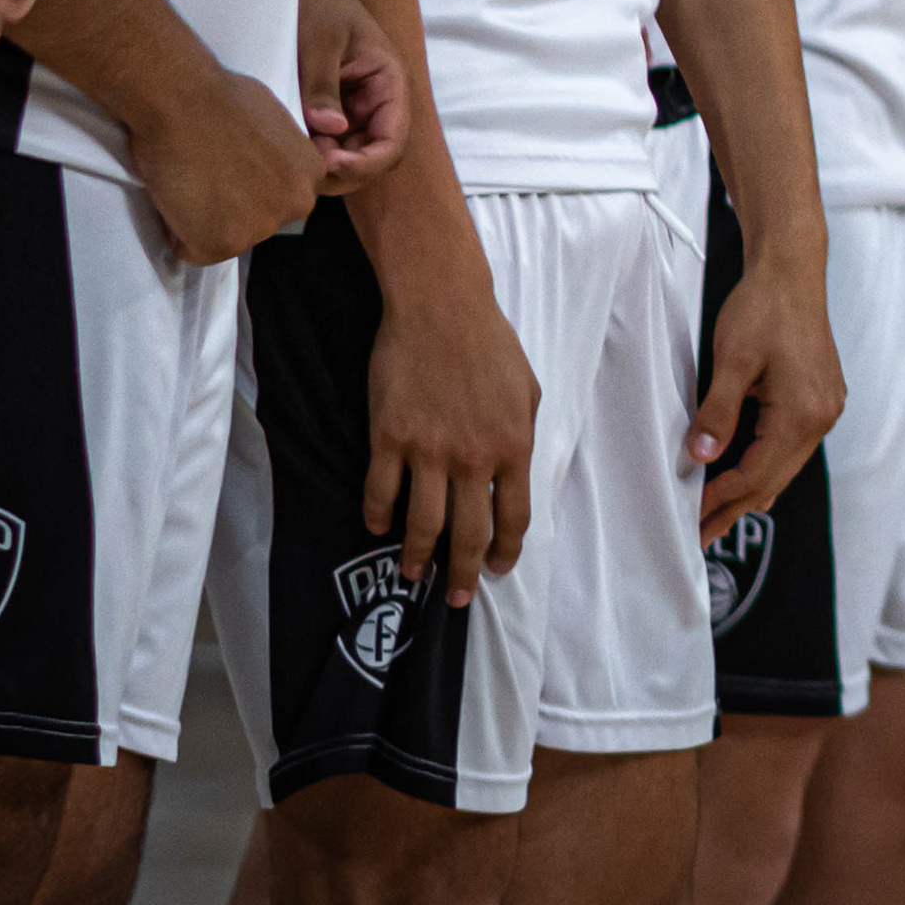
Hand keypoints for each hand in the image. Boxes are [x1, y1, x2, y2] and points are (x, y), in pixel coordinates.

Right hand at [125, 65, 321, 264]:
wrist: (183, 100)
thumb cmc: (219, 95)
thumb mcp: (273, 119)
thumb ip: (275, 152)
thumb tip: (256, 161)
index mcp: (312, 172)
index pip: (281, 197)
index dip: (248, 185)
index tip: (230, 168)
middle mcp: (296, 204)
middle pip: (257, 221)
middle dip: (230, 207)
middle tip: (204, 174)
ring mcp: (261, 228)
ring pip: (224, 237)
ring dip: (202, 218)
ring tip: (188, 178)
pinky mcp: (224, 244)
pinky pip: (191, 248)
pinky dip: (176, 229)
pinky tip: (176, 193)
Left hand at [298, 0, 409, 196]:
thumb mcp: (318, 40)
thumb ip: (323, 86)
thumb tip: (330, 132)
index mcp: (388, 82)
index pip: (392, 141)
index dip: (367, 163)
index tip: (330, 165)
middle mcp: (374, 101)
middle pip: (370, 157)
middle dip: (342, 170)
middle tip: (303, 168)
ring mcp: (350, 107)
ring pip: (346, 155)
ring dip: (323, 163)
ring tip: (291, 154)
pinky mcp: (325, 108)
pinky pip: (324, 141)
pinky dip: (309, 149)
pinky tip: (285, 143)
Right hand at [366, 249, 541, 605]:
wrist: (441, 306)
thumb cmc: (489, 342)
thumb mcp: (527, 389)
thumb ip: (520, 434)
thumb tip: (514, 472)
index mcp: (513, 446)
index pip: (513, 517)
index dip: (505, 551)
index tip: (497, 569)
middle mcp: (473, 457)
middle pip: (469, 535)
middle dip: (463, 574)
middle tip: (455, 597)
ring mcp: (428, 450)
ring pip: (423, 524)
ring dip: (418, 558)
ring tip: (414, 575)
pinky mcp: (389, 437)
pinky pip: (380, 492)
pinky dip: (378, 517)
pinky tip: (378, 528)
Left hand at [689, 248, 844, 541]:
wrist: (792, 270)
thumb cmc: (761, 307)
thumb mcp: (732, 360)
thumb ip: (717, 413)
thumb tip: (699, 458)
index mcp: (802, 413)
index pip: (754, 474)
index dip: (720, 499)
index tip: (691, 518)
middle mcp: (822, 418)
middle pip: (773, 479)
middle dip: (735, 507)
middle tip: (701, 536)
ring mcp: (827, 409)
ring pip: (785, 466)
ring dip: (751, 488)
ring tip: (718, 513)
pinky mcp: (823, 399)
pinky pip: (793, 446)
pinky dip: (766, 464)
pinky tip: (746, 474)